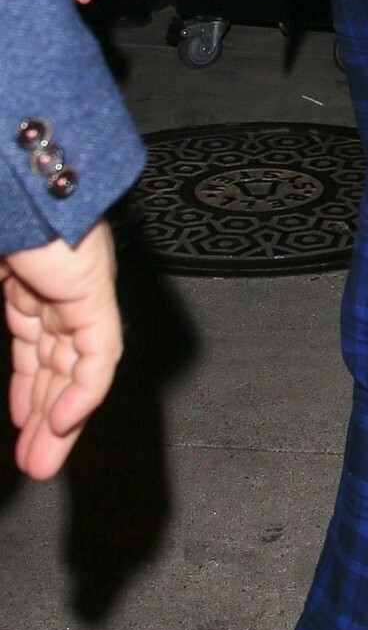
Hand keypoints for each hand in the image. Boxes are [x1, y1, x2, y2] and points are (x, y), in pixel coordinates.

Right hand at [4, 221, 123, 479]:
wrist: (11, 165)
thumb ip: (5, 307)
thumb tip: (9, 320)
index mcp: (30, 275)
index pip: (36, 343)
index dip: (29, 387)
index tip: (22, 422)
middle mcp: (59, 283)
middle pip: (58, 364)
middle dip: (45, 416)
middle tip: (37, 461)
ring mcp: (78, 286)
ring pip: (78, 367)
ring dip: (61, 420)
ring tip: (44, 463)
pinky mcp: (92, 288)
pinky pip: (97, 351)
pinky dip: (82, 390)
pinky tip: (62, 422)